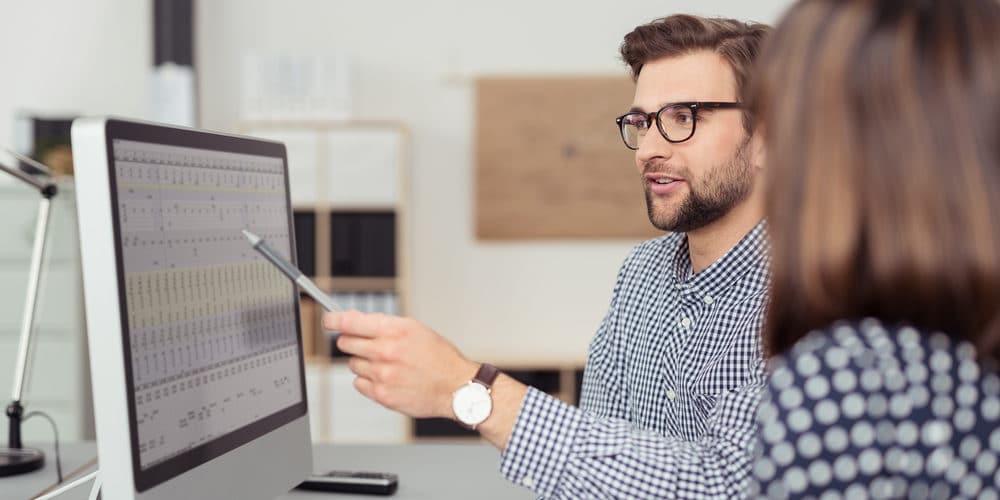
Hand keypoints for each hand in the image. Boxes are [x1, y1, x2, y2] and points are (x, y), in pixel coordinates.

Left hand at [322, 310, 478, 418]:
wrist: (455, 387)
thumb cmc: (439, 358)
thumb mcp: (416, 329)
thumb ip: (384, 324)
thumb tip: (356, 320)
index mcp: (395, 331)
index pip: (350, 322)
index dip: (333, 320)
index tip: (328, 320)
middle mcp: (386, 351)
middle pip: (346, 343)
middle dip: (352, 341)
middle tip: (366, 344)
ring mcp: (383, 375)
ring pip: (353, 364)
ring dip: (364, 362)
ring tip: (387, 364)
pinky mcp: (382, 395)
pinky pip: (359, 383)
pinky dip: (368, 380)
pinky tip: (386, 378)